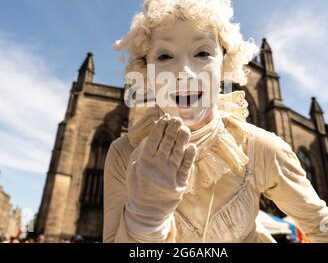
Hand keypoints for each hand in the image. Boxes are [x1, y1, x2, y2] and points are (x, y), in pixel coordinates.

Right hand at [125, 114, 196, 229]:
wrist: (147, 211)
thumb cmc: (139, 184)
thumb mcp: (134, 167)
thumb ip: (142, 150)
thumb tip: (153, 132)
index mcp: (144, 162)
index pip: (153, 140)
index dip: (160, 127)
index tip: (166, 117)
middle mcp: (157, 167)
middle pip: (167, 144)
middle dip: (172, 129)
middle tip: (178, 119)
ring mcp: (169, 175)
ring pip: (177, 153)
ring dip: (182, 139)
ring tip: (185, 128)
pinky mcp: (179, 183)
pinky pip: (186, 167)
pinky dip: (189, 156)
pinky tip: (191, 146)